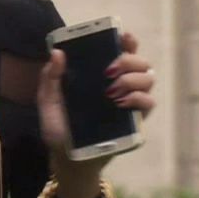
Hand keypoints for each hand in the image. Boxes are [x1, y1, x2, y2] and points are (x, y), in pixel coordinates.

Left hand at [38, 31, 154, 192]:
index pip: (121, 51)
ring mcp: (130, 103)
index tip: (123, 36)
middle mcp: (120, 85)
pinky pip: (149, 103)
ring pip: (148, 78)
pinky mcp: (136, 122)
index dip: (127, 41)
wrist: (68, 160)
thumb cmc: (59, 129)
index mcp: (101, 75)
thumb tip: (57, 52)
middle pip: (140, 61)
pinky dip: (139, 98)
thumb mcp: (49, 102)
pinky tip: (121, 103)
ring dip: (133, 78)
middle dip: (129, 59)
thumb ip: (50, 77)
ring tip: (112, 90)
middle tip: (110, 70)